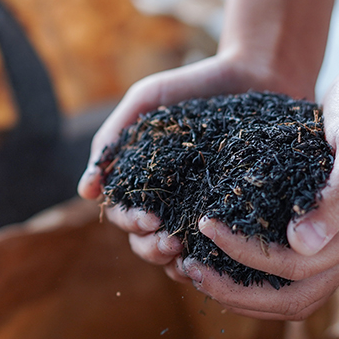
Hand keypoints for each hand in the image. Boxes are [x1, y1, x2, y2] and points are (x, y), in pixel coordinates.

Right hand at [78, 52, 314, 281]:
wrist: (252, 75)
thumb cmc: (193, 87)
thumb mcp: (147, 102)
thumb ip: (112, 141)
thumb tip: (85, 191)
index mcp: (144, 183)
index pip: (124, 215)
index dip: (130, 222)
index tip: (148, 218)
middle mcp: (169, 203)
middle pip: (146, 242)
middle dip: (152, 248)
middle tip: (170, 243)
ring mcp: (201, 212)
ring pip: (177, 255)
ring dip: (175, 263)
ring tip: (188, 256)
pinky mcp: (232, 215)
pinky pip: (218, 249)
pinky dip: (212, 262)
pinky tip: (217, 263)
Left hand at [178, 65, 338, 319]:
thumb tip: (302, 245)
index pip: (298, 265)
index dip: (247, 253)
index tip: (205, 225)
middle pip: (294, 298)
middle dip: (237, 292)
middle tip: (190, 269)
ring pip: (291, 298)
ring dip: (242, 295)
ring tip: (197, 273)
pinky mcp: (327, 243)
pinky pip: (288, 278)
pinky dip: (253, 279)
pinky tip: (219, 264)